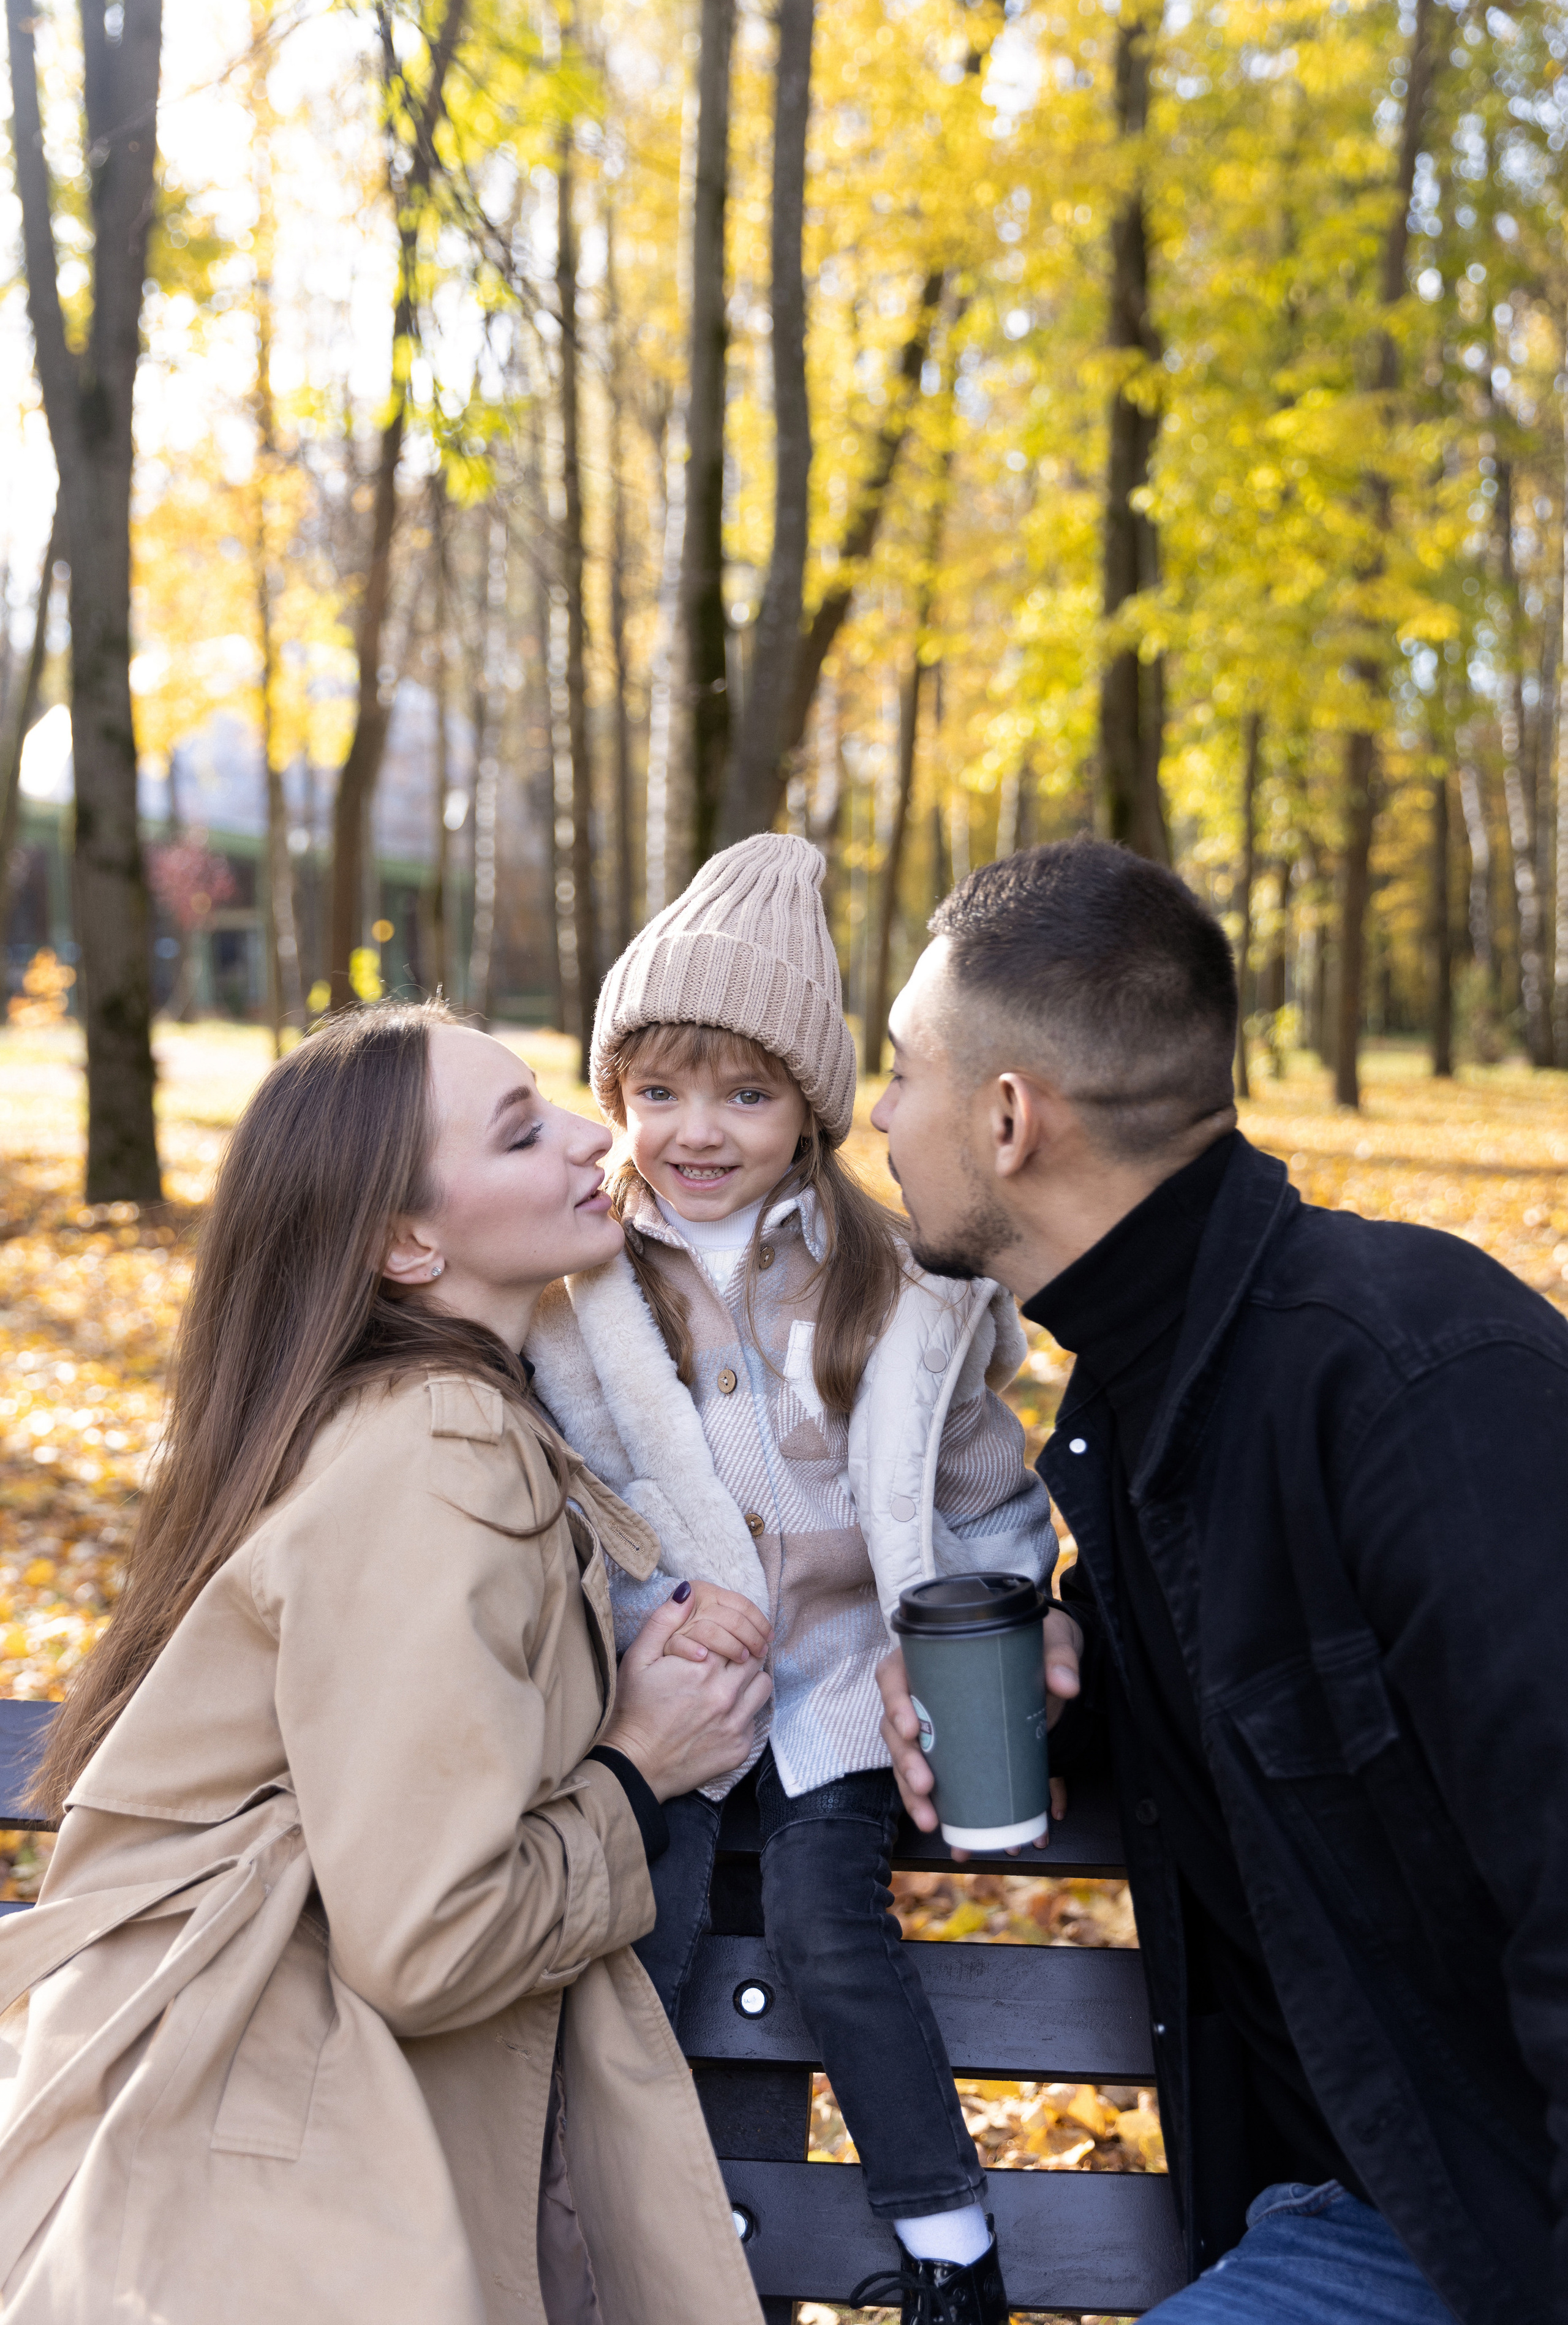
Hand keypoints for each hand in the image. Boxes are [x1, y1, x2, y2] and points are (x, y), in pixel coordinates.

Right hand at [601, 1589, 772, 1800]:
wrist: (636, 1765)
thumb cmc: (634, 1710)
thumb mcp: (638, 1659)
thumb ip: (664, 1621)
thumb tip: (688, 1591)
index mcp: (703, 1667)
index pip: (738, 1633)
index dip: (731, 1632)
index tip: (723, 1637)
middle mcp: (725, 1694)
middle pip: (754, 1656)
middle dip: (744, 1650)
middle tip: (728, 1654)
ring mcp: (735, 1722)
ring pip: (763, 1683)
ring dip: (751, 1677)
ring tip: (730, 1679)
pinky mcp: (740, 1747)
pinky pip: (757, 1716)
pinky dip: (746, 1708)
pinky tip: (724, 1710)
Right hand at [875, 1608, 1081, 1860]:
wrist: (1047, 1663)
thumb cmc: (1034, 1644)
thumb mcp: (1049, 1640)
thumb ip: (1058, 1657)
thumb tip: (1066, 1686)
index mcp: (930, 1656)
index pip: (893, 1674)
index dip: (893, 1702)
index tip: (912, 1728)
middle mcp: (923, 1692)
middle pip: (895, 1727)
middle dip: (905, 1762)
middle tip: (926, 1786)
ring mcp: (932, 1724)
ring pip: (906, 1759)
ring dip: (912, 1794)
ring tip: (933, 1821)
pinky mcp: (948, 1750)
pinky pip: (929, 1778)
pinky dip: (934, 1806)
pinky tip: (945, 1828)